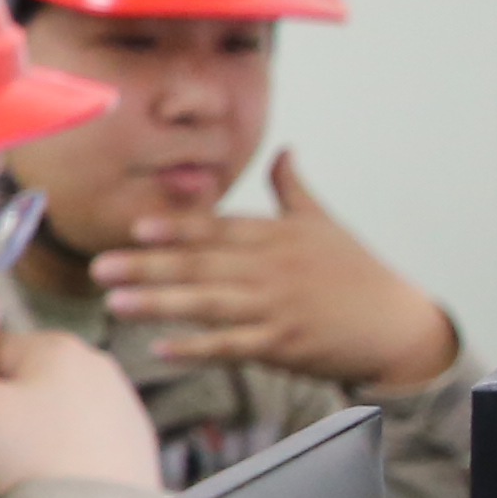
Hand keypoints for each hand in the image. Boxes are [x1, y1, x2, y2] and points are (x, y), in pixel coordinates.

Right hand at [0, 323, 163, 494]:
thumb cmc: (31, 456)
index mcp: (54, 344)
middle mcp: (94, 360)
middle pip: (22, 375)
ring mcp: (120, 397)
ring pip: (51, 401)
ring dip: (30, 424)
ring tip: (23, 460)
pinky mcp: (133, 433)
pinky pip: (81, 428)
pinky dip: (62, 443)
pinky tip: (54, 467)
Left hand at [90, 152, 465, 390]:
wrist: (397, 324)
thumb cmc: (355, 271)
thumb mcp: (324, 222)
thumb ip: (292, 188)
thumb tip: (284, 149)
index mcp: (279, 236)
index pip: (220, 230)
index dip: (178, 229)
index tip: (137, 228)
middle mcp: (274, 269)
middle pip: (203, 266)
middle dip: (148, 266)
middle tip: (100, 267)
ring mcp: (278, 308)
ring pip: (209, 304)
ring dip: (159, 304)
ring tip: (114, 302)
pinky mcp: (283, 345)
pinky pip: (232, 346)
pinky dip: (195, 348)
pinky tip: (159, 348)